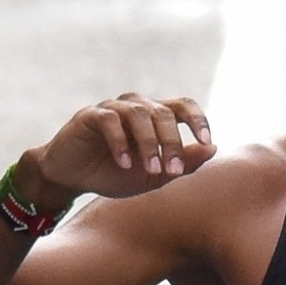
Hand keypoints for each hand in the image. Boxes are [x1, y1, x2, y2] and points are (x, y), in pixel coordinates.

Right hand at [21, 92, 214, 206]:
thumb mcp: (153, 176)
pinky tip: (124, 163)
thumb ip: (182, 164)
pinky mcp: (90, 116)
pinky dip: (120, 141)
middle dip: (172, 143)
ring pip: (139, 114)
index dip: (198, 119)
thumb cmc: (115, 175)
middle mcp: (136, 107)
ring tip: (150, 169)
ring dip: (149, 143)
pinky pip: (110, 121)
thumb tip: (213, 149)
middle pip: (163, 113)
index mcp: (155, 117)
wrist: (72, 178)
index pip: (183, 106)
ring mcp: (113, 108)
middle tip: (172, 171)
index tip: (206, 141)